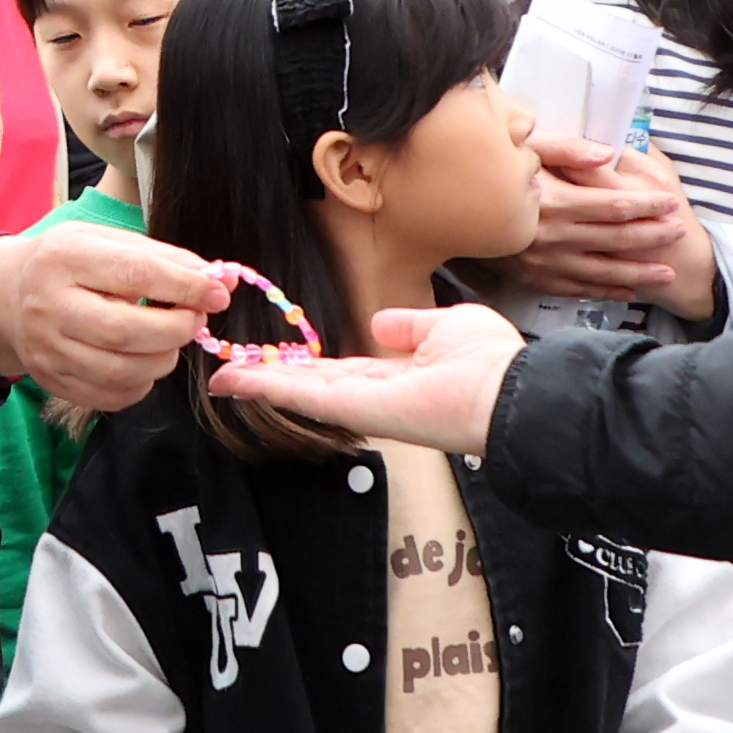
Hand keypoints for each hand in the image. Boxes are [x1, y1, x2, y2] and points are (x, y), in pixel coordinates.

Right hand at [0, 223, 228, 407]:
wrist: (9, 296)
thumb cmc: (72, 263)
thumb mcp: (110, 242)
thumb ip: (167, 260)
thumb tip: (224, 281)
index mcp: (66, 257)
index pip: (135, 274)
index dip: (185, 287)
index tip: (218, 294)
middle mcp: (49, 305)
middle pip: (125, 331)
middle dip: (175, 330)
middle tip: (195, 321)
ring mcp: (46, 349)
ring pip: (120, 371)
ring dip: (162, 360)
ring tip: (168, 341)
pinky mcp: (52, 381)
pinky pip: (111, 396)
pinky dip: (141, 384)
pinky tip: (142, 361)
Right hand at [209, 303, 523, 454]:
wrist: (511, 391)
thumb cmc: (491, 361)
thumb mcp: (446, 326)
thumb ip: (410, 325)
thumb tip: (380, 323)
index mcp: (395, 377)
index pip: (339, 373)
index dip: (305, 366)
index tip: (273, 358)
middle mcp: (375, 396)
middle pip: (310, 388)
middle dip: (268, 379)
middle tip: (227, 373)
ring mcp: (365, 406)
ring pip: (301, 394)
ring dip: (259, 383)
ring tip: (220, 376)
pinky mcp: (360, 410)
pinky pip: (307, 397)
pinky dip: (268, 386)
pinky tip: (238, 380)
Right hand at [496, 136, 714, 320]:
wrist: (446, 209)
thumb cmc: (489, 170)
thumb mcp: (523, 146)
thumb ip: (566, 148)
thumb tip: (606, 153)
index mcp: (554, 202)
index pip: (612, 205)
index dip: (646, 205)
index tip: (671, 203)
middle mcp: (553, 236)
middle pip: (614, 239)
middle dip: (652, 237)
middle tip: (679, 233)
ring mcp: (544, 262)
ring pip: (601, 271)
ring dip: (637, 272)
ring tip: (667, 274)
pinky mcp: (533, 279)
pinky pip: (577, 289)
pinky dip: (605, 291)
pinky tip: (628, 291)